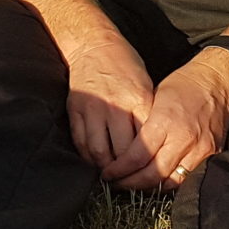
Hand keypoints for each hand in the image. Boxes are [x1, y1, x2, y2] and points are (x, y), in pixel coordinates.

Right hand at [62, 30, 153, 170]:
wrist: (92, 45)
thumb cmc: (125, 66)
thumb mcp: (147, 86)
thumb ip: (148, 116)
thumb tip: (154, 147)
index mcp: (138, 100)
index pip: (145, 142)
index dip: (148, 163)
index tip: (150, 176)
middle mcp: (114, 106)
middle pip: (122, 151)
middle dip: (127, 172)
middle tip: (131, 183)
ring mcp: (92, 108)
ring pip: (98, 151)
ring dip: (105, 168)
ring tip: (112, 176)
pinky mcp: (75, 109)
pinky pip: (80, 141)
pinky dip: (87, 156)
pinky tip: (94, 162)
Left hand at [105, 50, 228, 191]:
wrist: (219, 84)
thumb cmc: (183, 85)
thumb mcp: (154, 96)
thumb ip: (141, 124)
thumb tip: (121, 146)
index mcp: (164, 122)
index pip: (137, 156)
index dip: (119, 169)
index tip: (107, 172)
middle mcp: (183, 139)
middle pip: (152, 174)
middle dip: (130, 183)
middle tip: (115, 184)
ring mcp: (200, 150)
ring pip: (170, 181)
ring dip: (148, 188)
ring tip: (133, 186)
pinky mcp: (211, 155)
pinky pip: (187, 178)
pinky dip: (169, 183)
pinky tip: (156, 182)